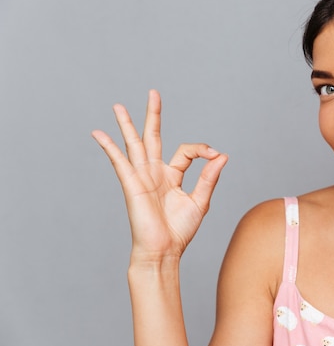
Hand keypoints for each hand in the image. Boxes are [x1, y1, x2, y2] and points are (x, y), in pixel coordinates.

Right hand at [92, 90, 227, 263]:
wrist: (164, 252)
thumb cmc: (180, 231)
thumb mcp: (201, 201)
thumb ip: (209, 177)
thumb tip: (222, 155)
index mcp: (172, 176)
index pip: (186, 151)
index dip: (202, 149)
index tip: (215, 155)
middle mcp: (155, 173)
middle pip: (152, 137)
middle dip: (153, 115)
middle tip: (153, 93)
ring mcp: (142, 178)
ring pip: (134, 145)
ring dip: (127, 124)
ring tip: (118, 106)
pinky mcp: (132, 185)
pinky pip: (120, 162)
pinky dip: (110, 147)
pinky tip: (99, 133)